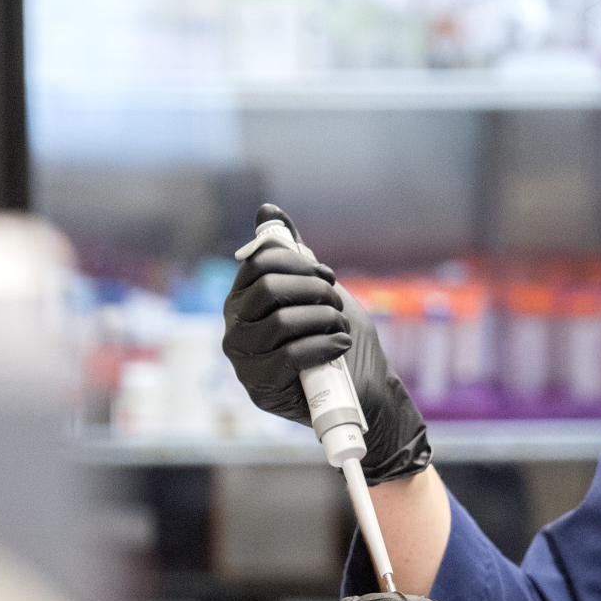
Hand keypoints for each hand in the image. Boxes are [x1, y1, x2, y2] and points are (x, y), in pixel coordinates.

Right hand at [222, 204, 429, 484]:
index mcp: (244, 300)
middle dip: (313, 291)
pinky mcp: (260, 388)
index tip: (327, 277)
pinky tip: (339, 345)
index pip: (259, 263)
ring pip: (281, 322)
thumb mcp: (318, 290)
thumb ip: (291, 254)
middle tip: (336, 304)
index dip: (299, 264)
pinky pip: (290, 355)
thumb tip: (266, 209)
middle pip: (268, 288)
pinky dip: (324, 345)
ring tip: (341, 329)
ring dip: (323, 320)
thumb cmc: (338, 338)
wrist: (365, 391)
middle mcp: (235, 328)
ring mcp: (243, 360)